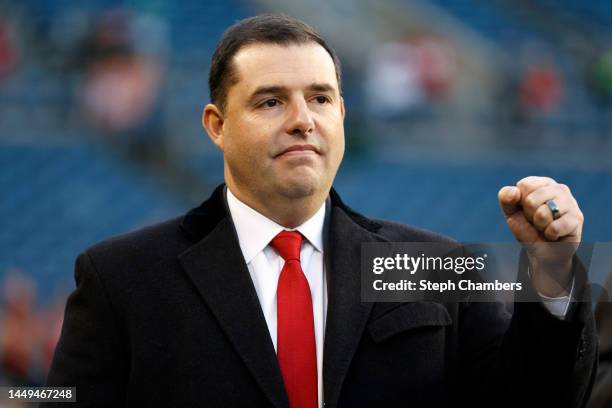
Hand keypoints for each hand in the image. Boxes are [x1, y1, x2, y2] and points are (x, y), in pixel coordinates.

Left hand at [498, 176, 583, 296]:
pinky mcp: (577, 218)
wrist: (543, 251)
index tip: (526, 210)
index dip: (520, 203)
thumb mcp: (511, 212)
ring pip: (543, 213)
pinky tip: (555, 234)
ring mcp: (570, 202)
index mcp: (542, 183)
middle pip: (531, 200)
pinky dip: (549, 234)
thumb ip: (506, 198)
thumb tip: (514, 191)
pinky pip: (554, 227)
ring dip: (539, 225)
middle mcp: (559, 188)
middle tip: (536, 221)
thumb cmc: (528, 228)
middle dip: (529, 215)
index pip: (524, 185)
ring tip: (545, 227)